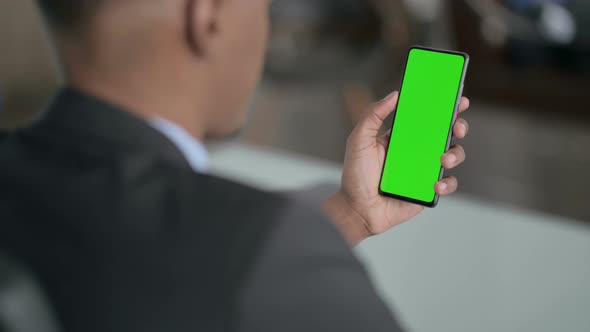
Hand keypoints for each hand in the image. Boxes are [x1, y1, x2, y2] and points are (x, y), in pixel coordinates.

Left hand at [323, 91, 470, 245]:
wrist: (357, 210)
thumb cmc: (355, 176)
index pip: (426, 116)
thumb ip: (373, 115)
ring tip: (444, 160)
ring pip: (453, 156)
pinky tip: (435, 185)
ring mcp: (424, 170)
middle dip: (458, 126)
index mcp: (402, 136)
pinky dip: (447, 183)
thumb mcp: (359, 140)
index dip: (444, 106)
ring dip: (455, 154)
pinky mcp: (427, 190)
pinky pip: (447, 184)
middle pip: (446, 133)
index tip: (457, 98)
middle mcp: (416, 151)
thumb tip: (395, 95)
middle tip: (456, 127)